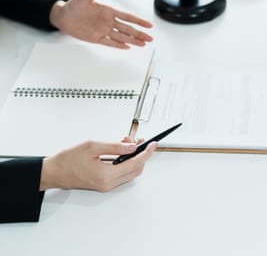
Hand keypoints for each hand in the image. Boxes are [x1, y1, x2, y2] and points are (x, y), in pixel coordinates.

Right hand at [40, 137, 156, 191]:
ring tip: (127, 143)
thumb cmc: (68, 159)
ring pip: (130, 172)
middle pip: (136, 169)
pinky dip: (126, 162)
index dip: (146, 152)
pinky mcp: (104, 184)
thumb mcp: (93, 146)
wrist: (53, 172)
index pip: (135, 163)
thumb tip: (132, 146)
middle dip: (140, 154)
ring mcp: (106, 185)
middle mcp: (108, 184)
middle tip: (138, 140)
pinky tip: (122, 151)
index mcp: (106, 175)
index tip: (152, 144)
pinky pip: (122, 173)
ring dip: (133, 157)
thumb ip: (115, 146)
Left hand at [49, 0, 153, 48]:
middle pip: (128, 29)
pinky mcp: (96, 38)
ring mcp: (103, 30)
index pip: (127, 17)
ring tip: (142, 44)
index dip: (139, 21)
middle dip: (139, 34)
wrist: (62, 16)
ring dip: (132, 41)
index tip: (148, 25)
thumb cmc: (73, 5)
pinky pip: (110, 43)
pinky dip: (118, 45)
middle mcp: (108, 22)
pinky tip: (127, 47)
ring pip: (122, 37)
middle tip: (149, 38)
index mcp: (108, 11)